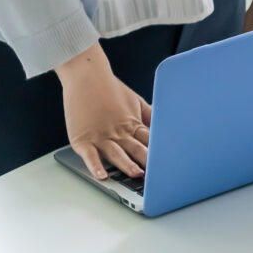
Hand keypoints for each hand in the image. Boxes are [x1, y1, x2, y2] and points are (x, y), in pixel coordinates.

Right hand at [57, 44, 149, 179]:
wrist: (87, 77)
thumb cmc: (110, 89)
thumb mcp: (136, 101)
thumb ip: (148, 116)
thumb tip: (162, 127)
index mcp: (132, 124)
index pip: (149, 142)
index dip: (160, 153)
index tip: (169, 163)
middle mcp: (118, 132)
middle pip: (136, 149)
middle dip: (148, 162)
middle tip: (159, 173)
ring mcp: (100, 136)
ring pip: (116, 154)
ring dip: (127, 165)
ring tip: (137, 174)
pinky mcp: (82, 139)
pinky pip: (90, 156)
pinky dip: (95, 166)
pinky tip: (101, 176)